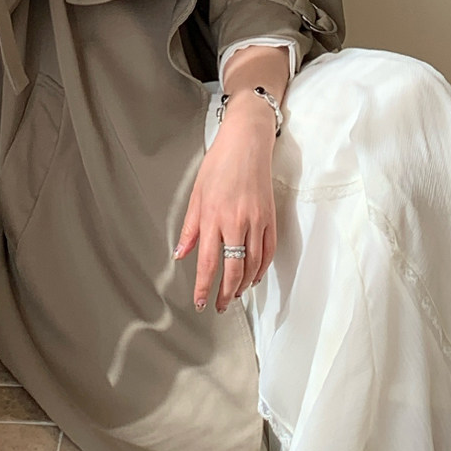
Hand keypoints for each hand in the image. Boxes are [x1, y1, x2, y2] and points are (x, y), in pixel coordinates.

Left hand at [175, 92, 277, 312]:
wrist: (246, 144)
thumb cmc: (218, 165)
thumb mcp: (196, 195)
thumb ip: (189, 228)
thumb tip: (180, 254)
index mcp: (213, 217)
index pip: (207, 262)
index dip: (203, 287)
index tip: (200, 302)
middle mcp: (235, 222)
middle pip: (233, 269)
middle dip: (225, 293)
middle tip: (219, 306)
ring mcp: (256, 221)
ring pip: (252, 264)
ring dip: (243, 284)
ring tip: (235, 295)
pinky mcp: (270, 218)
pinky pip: (268, 251)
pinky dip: (261, 268)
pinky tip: (254, 276)